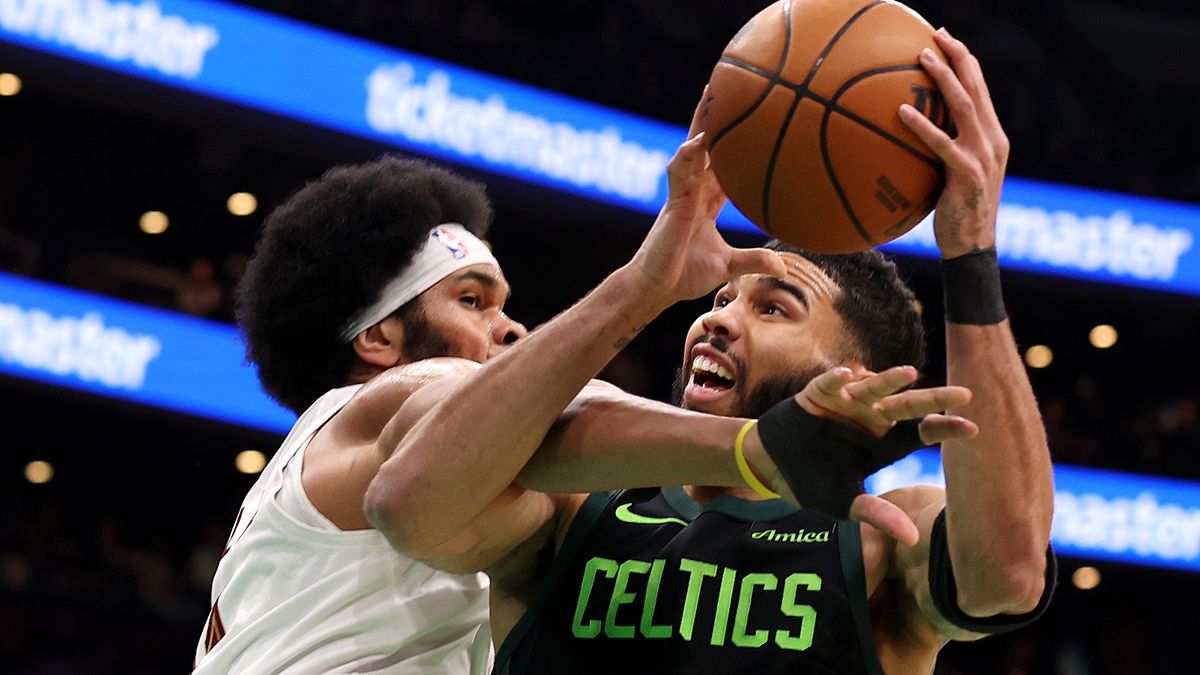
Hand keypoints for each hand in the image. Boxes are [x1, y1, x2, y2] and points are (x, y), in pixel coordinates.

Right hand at [627, 88, 784, 307]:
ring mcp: (682, 193)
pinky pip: (679, 171)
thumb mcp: (728, 266)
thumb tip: (784, 265)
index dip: (736, 144)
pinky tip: (701, 138)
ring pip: (692, 148)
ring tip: (712, 92)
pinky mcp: (672, 201)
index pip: (723, 165)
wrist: (656, 288)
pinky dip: (688, 153)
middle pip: (707, 145)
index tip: (753, 123)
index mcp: (705, 201)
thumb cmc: (684, 275)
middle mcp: (694, 190)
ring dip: (701, 121)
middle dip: (717, 118)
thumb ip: (754, 260)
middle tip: (732, 86)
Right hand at [796, 365, 976, 544]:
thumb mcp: (846, 502)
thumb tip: (912, 539)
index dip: (946, 428)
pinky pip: (828, 384)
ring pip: (873, 389)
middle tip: (964, 394)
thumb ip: (877, 514)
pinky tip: (846, 376)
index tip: (973, 429)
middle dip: (934, 400)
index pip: (922, 431)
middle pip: (907, 406)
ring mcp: (846, 403)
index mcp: (884, 442)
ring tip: (908, 373)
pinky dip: (836, 379)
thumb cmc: (812, 481)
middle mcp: (872, 418)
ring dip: (889, 380)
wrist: (770, 464)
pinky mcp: (817, 395)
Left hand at [900, 28, 1007, 258]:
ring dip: (943, 78)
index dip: (966, 63)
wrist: (972, 247)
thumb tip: (911, 136)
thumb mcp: (954, 176)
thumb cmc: (957, 213)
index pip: (981, 91)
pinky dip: (921, 125)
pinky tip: (901, 111)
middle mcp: (993, 140)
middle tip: (937, 35)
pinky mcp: (967, 173)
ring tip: (921, 57)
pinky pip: (941, 143)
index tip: (946, 41)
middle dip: (958, 57)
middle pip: (976, 88)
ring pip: (964, 106)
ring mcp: (983, 155)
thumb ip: (945, 152)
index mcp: (992, 137)